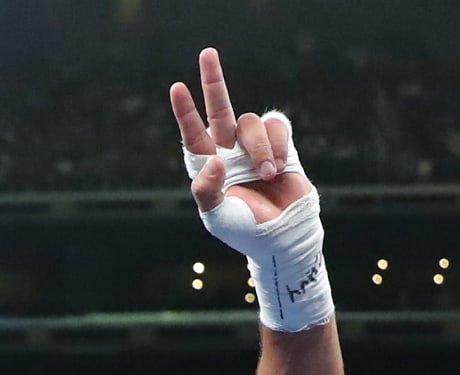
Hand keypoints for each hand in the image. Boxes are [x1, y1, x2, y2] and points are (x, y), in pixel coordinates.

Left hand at [170, 48, 313, 221]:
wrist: (282, 235)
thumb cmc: (245, 230)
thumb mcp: (217, 216)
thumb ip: (207, 191)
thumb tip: (214, 160)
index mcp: (208, 166)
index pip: (193, 133)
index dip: (186, 111)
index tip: (177, 88)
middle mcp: (229, 151)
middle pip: (219, 108)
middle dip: (213, 81)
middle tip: (207, 53)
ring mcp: (254, 146)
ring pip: (252, 122)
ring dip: (259, 148)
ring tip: (267, 175)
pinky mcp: (280, 145)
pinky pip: (276, 126)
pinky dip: (277, 147)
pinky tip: (279, 169)